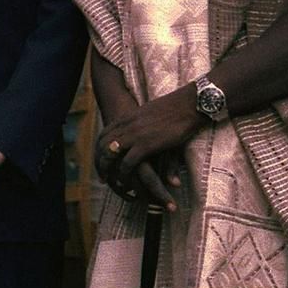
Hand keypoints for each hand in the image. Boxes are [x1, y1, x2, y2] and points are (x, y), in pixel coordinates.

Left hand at [95, 88, 198, 210]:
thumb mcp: (151, 114)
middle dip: (100, 163)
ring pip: (111, 156)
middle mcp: (126, 126)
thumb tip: (142, 134)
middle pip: (102, 146)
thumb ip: (141, 124)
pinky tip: (127, 183)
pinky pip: (127, 163)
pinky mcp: (145, 145)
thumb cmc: (175, 108)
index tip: (101, 160)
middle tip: (102, 177)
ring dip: (109, 171)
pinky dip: (124, 175)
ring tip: (112, 183)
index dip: (99, 149)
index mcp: (127, 117)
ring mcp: (134, 135)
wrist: (189, 104)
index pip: (103, 134)